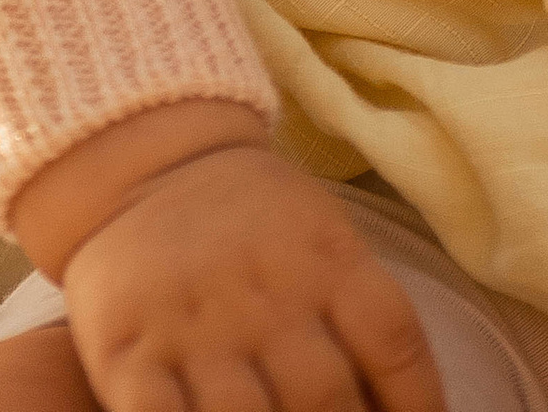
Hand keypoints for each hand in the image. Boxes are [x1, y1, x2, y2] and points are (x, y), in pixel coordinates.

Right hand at [25, 109, 441, 411]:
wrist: (147, 159)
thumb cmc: (252, 220)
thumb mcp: (319, 238)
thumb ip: (357, 318)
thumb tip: (403, 408)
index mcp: (326, 257)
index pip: (394, 340)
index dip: (419, 404)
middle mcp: (265, 293)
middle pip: (324, 398)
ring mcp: (194, 325)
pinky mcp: (128, 352)